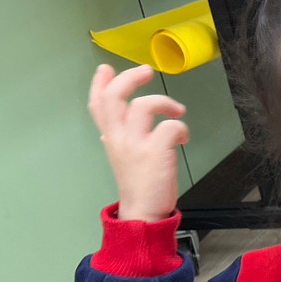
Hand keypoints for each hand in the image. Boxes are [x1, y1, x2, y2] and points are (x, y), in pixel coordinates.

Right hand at [87, 63, 187, 221]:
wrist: (142, 212)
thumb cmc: (138, 184)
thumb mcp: (121, 157)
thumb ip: (117, 139)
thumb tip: (108, 129)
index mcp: (111, 137)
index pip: (97, 104)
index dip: (100, 84)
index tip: (105, 69)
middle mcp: (118, 137)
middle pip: (115, 96)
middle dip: (130, 78)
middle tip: (147, 72)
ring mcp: (135, 144)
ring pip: (143, 105)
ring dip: (165, 102)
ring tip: (177, 112)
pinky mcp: (155, 152)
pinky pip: (169, 126)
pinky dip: (180, 127)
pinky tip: (183, 138)